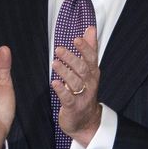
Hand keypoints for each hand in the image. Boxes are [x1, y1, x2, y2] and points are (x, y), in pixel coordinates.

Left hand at [51, 26, 101, 146]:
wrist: (87, 120)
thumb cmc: (85, 91)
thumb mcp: (89, 69)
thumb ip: (89, 48)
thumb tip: (90, 28)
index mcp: (92, 72)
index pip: (91, 57)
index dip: (85, 48)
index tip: (77, 39)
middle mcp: (90, 83)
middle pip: (82, 68)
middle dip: (72, 58)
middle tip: (59, 49)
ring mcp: (83, 95)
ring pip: (75, 82)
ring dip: (65, 72)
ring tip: (55, 63)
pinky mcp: (74, 107)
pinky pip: (68, 98)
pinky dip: (62, 90)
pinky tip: (55, 84)